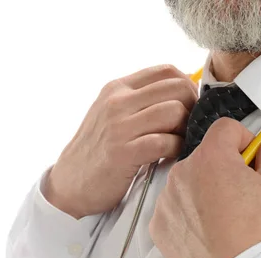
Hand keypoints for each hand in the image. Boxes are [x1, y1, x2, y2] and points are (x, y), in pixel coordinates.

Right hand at [43, 65, 197, 218]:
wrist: (68, 184)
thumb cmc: (97, 154)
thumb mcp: (111, 116)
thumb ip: (139, 103)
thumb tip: (181, 96)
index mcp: (117, 88)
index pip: (167, 70)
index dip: (188, 87)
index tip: (189, 108)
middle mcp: (117, 101)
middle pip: (177, 88)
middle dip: (192, 108)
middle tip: (190, 129)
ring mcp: (119, 126)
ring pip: (174, 112)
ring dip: (186, 129)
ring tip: (180, 143)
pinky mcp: (123, 153)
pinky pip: (164, 142)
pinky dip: (176, 149)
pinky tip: (172, 157)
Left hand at [149, 118, 260, 257]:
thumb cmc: (253, 232)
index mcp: (210, 157)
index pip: (224, 129)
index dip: (242, 141)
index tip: (249, 159)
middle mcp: (181, 173)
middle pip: (203, 158)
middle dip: (220, 169)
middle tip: (238, 195)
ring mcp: (165, 200)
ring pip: (185, 184)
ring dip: (200, 192)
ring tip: (220, 219)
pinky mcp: (157, 225)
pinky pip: (172, 210)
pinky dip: (185, 216)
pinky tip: (203, 233)